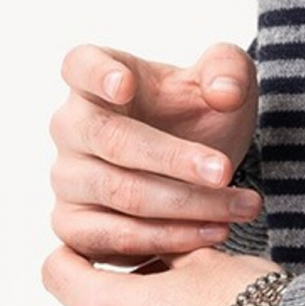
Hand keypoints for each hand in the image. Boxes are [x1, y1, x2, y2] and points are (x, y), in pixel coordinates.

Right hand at [49, 40, 262, 265]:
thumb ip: (229, 71)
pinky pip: (112, 238)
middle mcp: (70, 126)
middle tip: (225, 171)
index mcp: (93, 77)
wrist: (195, 167)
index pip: (81, 65)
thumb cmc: (197, 113)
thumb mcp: (224, 81)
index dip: (99, 74)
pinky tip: (209, 234)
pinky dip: (165, 240)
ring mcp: (67, 177)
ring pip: (120, 194)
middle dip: (174, 159)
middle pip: (112, 140)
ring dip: (184, 205)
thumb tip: (225, 93)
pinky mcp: (73, 224)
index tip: (126, 85)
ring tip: (237, 207)